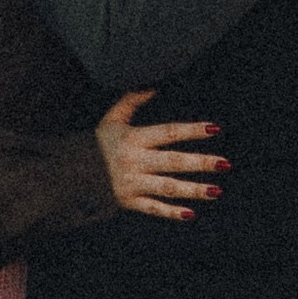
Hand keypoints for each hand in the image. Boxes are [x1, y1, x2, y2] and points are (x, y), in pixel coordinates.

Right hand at [96, 88, 221, 219]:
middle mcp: (134, 161)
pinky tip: (191, 214)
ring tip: (217, 190)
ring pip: (167, 187)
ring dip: (193, 190)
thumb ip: (132, 100)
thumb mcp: (112, 118)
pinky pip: (153, 208)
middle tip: (225, 163)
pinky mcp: (129, 201)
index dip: (191, 130)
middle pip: (172, 162)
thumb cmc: (98, 144)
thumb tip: (153, 84)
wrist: (72, 173)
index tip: (214, 129)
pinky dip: (171, 212)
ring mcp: (132, 183)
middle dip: (200, 163)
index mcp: (134, 138)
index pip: (168, 132)